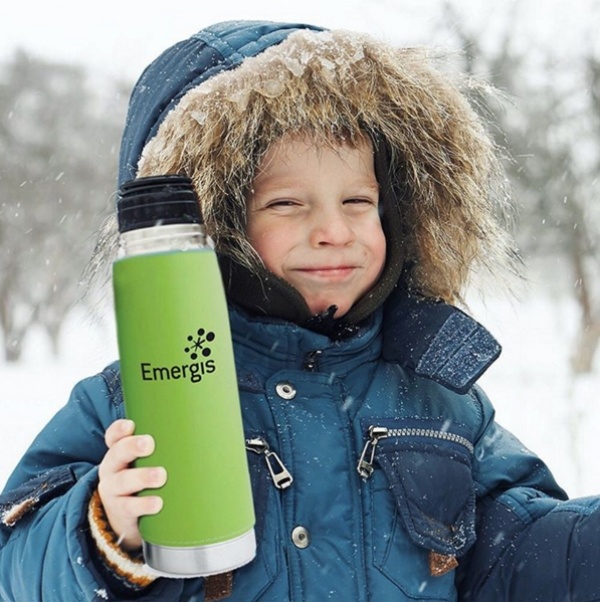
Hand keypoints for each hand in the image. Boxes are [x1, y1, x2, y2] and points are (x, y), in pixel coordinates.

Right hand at [98, 419, 166, 550]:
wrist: (125, 517)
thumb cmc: (144, 478)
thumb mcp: (146, 460)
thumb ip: (165, 447)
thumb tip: (207, 429)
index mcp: (120, 452)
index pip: (114, 437)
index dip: (119, 430)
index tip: (131, 425)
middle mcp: (114, 468)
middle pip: (117, 453)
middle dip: (132, 447)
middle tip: (149, 444)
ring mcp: (114, 490)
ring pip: (124, 481)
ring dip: (142, 477)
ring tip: (160, 476)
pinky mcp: (122, 511)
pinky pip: (130, 507)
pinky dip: (143, 505)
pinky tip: (158, 503)